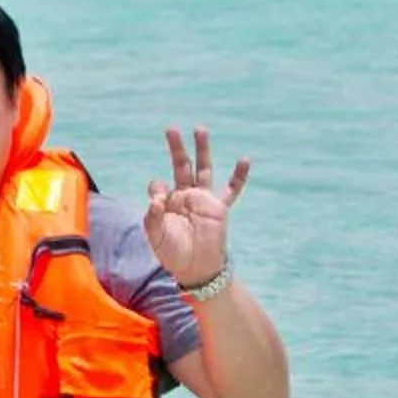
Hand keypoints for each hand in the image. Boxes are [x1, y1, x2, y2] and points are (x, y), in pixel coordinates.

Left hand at [144, 127, 251, 288]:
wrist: (196, 269)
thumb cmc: (173, 254)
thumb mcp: (156, 236)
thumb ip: (152, 216)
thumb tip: (156, 195)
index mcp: (166, 202)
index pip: (158, 186)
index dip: (157, 190)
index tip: (158, 203)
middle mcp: (184, 196)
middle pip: (181, 166)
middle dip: (176, 148)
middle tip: (171, 128)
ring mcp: (203, 200)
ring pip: (203, 169)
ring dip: (202, 150)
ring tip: (200, 129)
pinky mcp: (219, 208)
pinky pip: (232, 189)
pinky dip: (239, 176)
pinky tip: (245, 159)